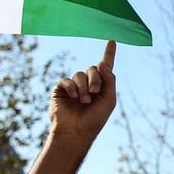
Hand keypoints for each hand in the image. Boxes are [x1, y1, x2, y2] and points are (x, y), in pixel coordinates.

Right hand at [23, 41, 117, 173]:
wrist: (76, 132)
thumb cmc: (95, 119)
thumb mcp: (109, 99)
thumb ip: (109, 80)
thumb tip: (102, 63)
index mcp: (101, 86)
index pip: (106, 67)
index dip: (109, 53)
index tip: (112, 41)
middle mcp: (88, 84)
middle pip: (93, 68)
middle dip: (95, 79)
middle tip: (95, 92)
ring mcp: (74, 86)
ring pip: (80, 74)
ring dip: (84, 87)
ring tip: (84, 101)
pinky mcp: (61, 90)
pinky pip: (67, 80)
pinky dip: (72, 87)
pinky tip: (74, 97)